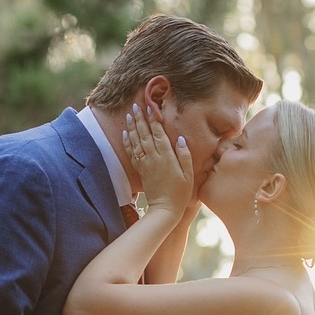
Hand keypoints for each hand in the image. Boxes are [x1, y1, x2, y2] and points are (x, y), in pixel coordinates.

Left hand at [121, 101, 192, 216]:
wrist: (165, 209)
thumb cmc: (180, 192)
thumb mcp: (189, 174)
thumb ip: (185, 155)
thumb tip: (180, 139)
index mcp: (166, 157)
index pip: (158, 134)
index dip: (154, 120)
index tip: (150, 107)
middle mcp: (154, 158)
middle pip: (145, 135)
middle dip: (140, 119)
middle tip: (135, 106)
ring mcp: (145, 165)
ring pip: (136, 142)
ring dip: (132, 128)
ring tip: (129, 115)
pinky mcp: (141, 171)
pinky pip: (132, 154)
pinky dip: (128, 143)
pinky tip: (125, 134)